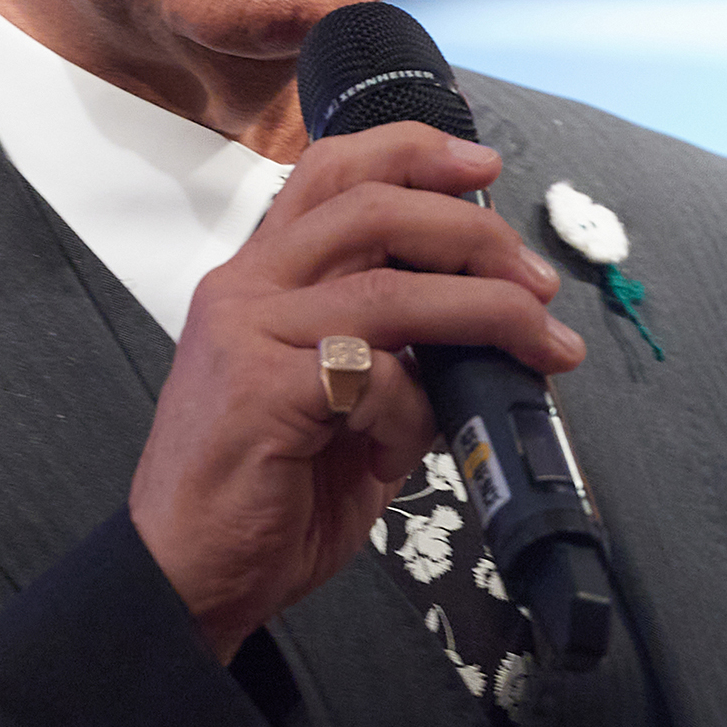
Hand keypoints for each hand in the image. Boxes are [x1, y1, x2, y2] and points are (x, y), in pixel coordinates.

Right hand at [129, 122, 582, 660]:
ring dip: (485, 310)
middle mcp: (247, 291)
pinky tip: (402, 455)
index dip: (411, 152)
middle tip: (535, 279)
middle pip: (371, 207)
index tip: (480, 165)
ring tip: (539, 343)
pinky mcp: (263, 391)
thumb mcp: (333, 403)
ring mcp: (248, 335)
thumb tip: (481, 335)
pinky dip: (415, 413)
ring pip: (391, 287)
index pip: (331, 174)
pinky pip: (377, 377)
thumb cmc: (259, 494)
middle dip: (473, 231)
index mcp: (259, 281)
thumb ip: (390, 354)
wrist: (186, 574)